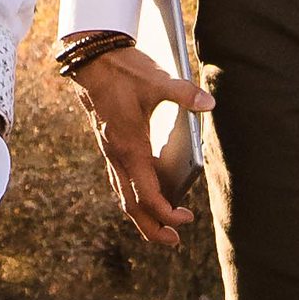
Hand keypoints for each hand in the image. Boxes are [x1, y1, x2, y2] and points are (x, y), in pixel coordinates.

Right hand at [67, 43, 210, 248]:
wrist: (89, 58)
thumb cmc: (123, 71)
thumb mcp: (157, 81)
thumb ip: (184, 94)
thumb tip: (209, 104)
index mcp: (129, 148)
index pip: (148, 195)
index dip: (167, 213)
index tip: (186, 219)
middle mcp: (117, 156)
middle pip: (131, 206)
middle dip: (151, 228)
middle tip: (174, 241)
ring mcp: (110, 152)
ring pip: (123, 195)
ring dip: (141, 216)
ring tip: (161, 227)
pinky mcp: (108, 144)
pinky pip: (120, 180)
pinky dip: (134, 195)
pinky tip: (147, 192)